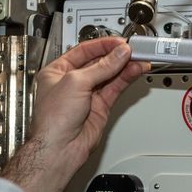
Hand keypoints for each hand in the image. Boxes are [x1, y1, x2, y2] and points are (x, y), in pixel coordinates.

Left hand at [29, 36, 149, 171]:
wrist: (59, 149)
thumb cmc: (52, 119)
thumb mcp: (76, 82)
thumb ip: (101, 67)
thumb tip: (118, 54)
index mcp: (57, 71)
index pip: (83, 51)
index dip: (102, 45)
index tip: (119, 42)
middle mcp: (72, 82)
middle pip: (98, 62)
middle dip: (116, 55)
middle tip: (133, 49)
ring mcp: (87, 95)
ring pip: (110, 75)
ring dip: (125, 66)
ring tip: (139, 58)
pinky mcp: (100, 107)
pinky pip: (115, 88)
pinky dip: (126, 79)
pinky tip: (135, 70)